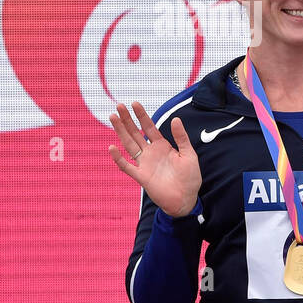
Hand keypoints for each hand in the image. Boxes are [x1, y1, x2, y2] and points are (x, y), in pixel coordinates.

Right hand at [108, 101, 201, 217]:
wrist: (186, 200)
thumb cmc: (190, 178)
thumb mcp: (189, 155)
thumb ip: (181, 138)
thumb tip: (176, 119)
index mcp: (162, 146)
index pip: (149, 127)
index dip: (141, 115)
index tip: (134, 103)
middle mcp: (150, 153)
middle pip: (135, 133)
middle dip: (127, 120)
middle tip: (118, 106)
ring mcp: (144, 164)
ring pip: (129, 145)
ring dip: (120, 132)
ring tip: (113, 118)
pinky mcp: (141, 177)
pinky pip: (127, 166)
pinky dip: (119, 158)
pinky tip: (112, 147)